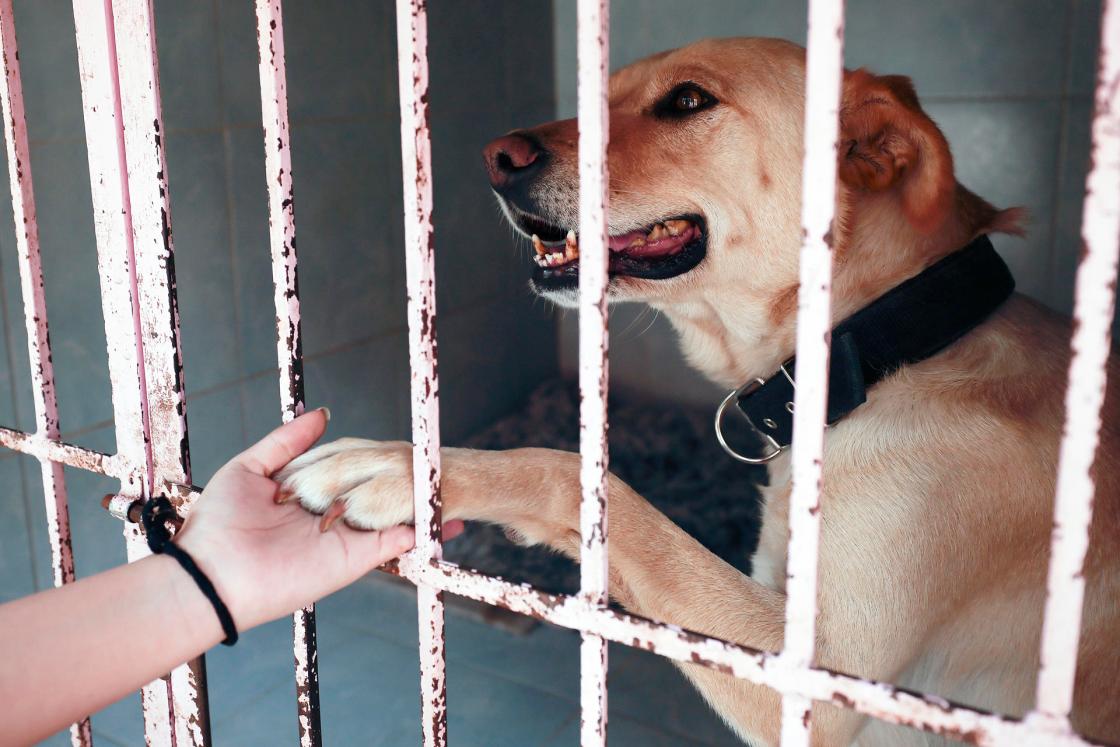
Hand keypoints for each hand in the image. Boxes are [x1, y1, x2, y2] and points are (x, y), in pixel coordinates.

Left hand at [175, 409, 462, 630]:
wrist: (211, 574)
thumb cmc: (222, 521)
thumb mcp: (250, 467)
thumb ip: (288, 442)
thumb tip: (323, 413)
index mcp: (309, 494)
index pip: (353, 472)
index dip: (379, 460)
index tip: (408, 448)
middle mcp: (332, 515)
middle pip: (379, 493)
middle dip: (412, 482)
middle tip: (444, 463)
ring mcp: (346, 538)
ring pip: (394, 514)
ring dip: (424, 502)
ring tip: (456, 481)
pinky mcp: (354, 559)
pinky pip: (394, 540)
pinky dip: (420, 527)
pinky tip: (441, 509)